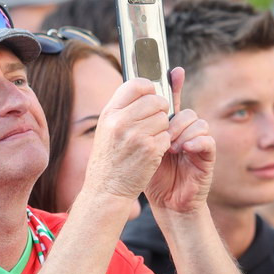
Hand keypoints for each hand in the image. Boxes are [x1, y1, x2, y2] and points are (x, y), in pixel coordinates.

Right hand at [79, 77, 172, 204]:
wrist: (106, 189)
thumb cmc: (109, 158)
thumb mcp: (107, 129)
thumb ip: (123, 109)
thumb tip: (146, 89)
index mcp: (110, 113)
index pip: (136, 84)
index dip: (148, 88)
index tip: (151, 95)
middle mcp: (121, 121)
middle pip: (155, 100)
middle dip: (160, 110)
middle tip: (154, 122)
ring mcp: (136, 136)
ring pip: (164, 119)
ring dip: (162, 129)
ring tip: (149, 140)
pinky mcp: (150, 150)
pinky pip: (167, 136)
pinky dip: (163, 144)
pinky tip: (152, 152)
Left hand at [144, 68, 213, 212]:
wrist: (167, 203)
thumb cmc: (152, 177)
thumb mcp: (140, 150)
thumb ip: (139, 129)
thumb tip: (128, 106)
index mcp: (169, 128)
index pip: (173, 101)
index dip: (175, 84)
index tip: (175, 71)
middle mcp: (185, 132)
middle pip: (184, 110)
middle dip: (172, 120)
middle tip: (162, 134)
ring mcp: (197, 142)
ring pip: (197, 122)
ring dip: (182, 132)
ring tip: (170, 148)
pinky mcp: (207, 157)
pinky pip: (207, 140)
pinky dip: (196, 141)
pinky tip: (184, 149)